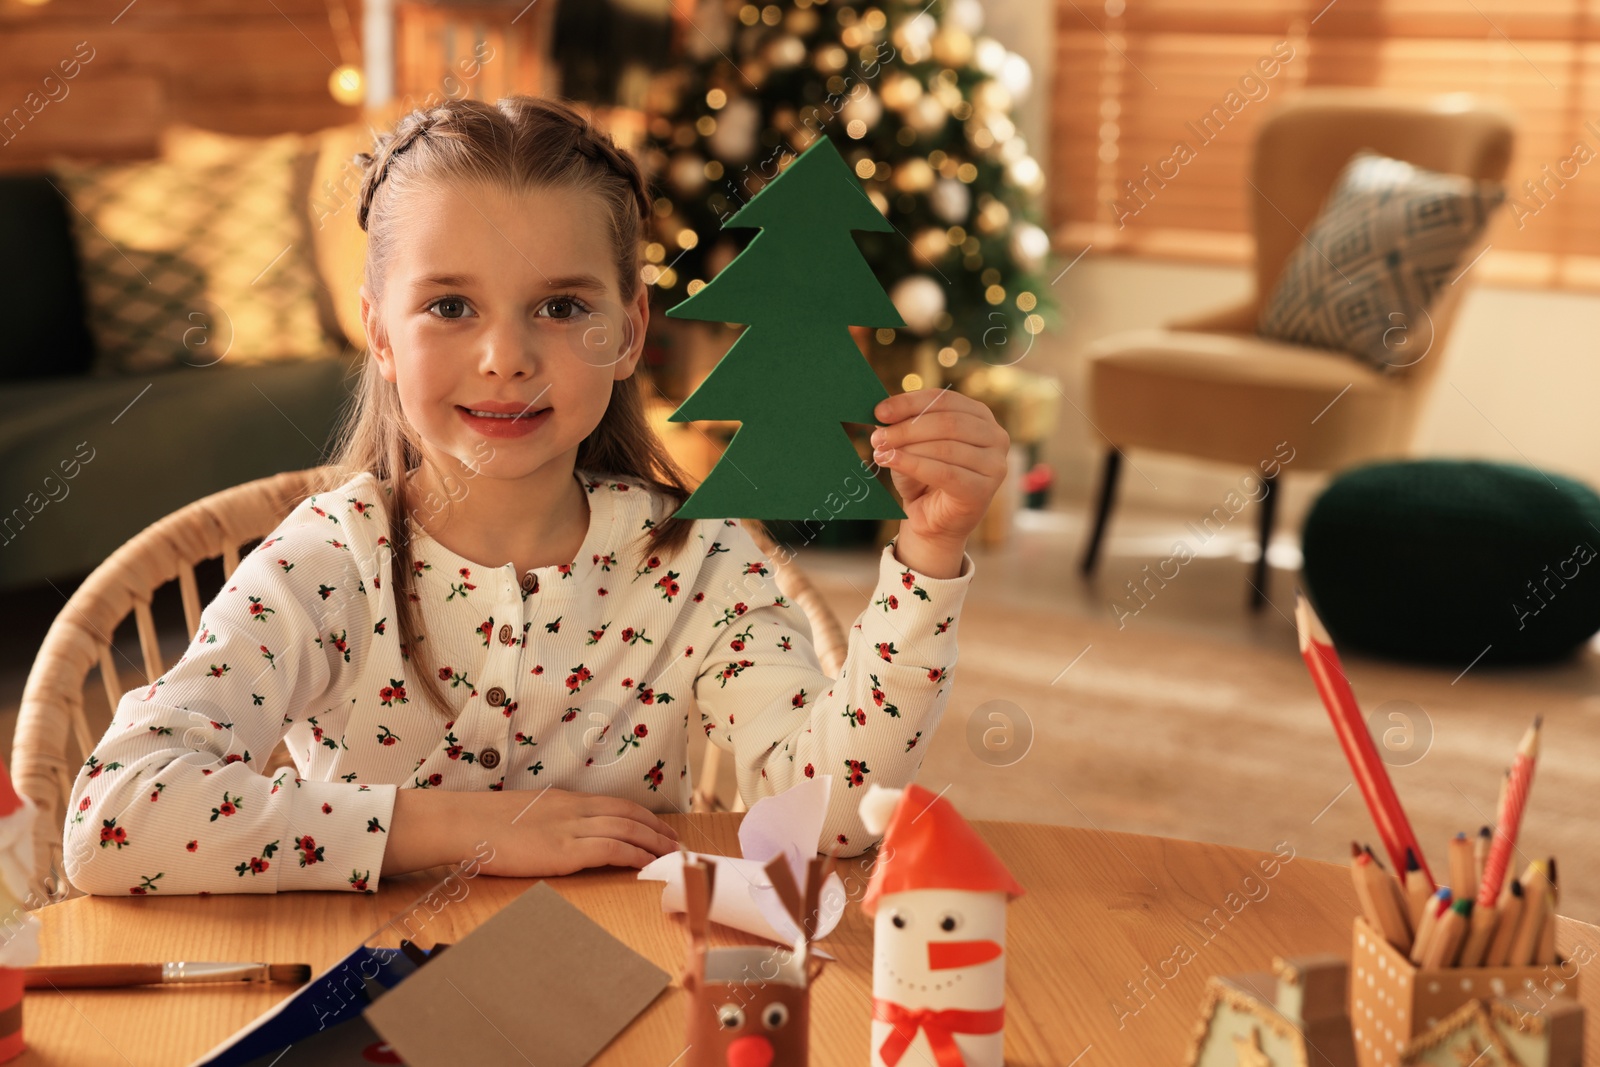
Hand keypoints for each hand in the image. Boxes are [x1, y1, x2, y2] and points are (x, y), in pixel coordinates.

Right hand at [385, 787, 679, 877]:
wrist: (463, 824)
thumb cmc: (484, 825)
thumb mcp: (525, 815)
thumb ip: (549, 822)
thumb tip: (560, 835)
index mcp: (566, 799)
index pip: (617, 804)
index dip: (645, 816)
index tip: (661, 828)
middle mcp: (575, 809)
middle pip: (630, 815)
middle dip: (658, 830)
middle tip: (677, 844)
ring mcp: (571, 828)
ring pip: (628, 830)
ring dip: (655, 843)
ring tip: (672, 856)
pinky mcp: (565, 850)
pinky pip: (613, 849)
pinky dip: (636, 855)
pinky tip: (649, 864)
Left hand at [870, 388, 1008, 573]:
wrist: (933, 520)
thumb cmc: (924, 477)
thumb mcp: (912, 444)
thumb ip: (904, 424)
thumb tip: (883, 412)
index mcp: (980, 416)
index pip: (945, 399)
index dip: (910, 403)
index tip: (879, 411)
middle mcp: (995, 436)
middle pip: (947, 422)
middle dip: (906, 428)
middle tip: (877, 436)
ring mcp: (995, 465)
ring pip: (945, 448)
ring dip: (907, 448)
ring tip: (880, 452)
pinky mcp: (984, 491)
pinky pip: (944, 472)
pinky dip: (913, 465)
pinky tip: (891, 461)